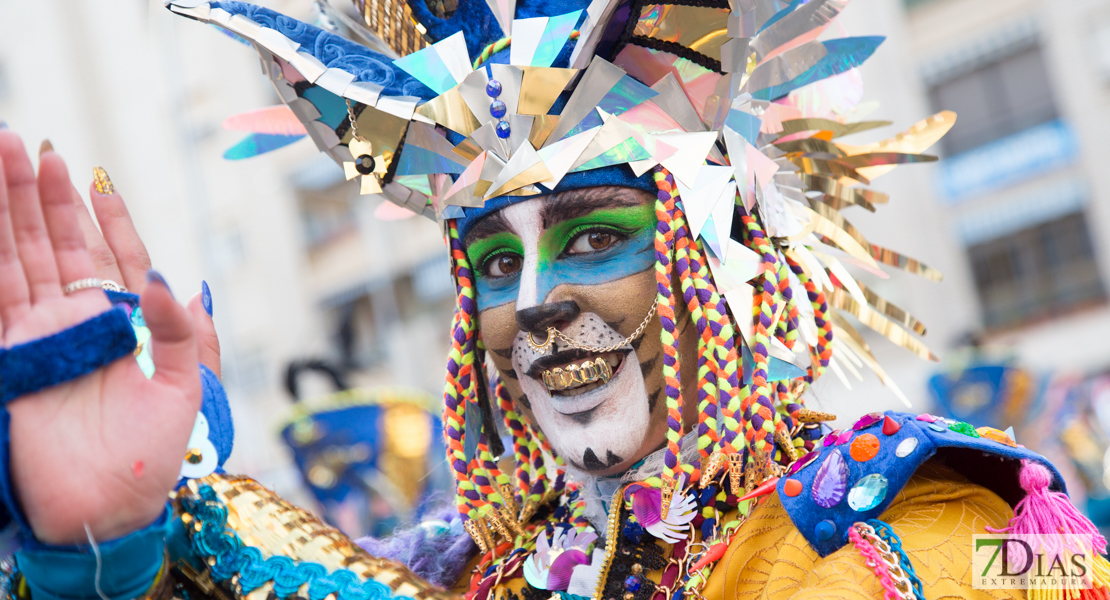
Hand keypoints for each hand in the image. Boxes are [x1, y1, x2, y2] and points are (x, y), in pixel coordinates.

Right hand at [0, 131, 214, 543]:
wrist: (109, 508)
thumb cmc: (157, 455)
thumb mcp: (187, 386)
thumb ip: (184, 331)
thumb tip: (173, 280)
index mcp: (126, 324)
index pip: (112, 255)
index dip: (105, 218)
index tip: (97, 178)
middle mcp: (78, 321)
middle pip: (56, 244)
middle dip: (43, 195)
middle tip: (27, 142)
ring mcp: (39, 335)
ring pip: (18, 256)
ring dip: (9, 209)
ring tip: (0, 153)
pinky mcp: (10, 354)